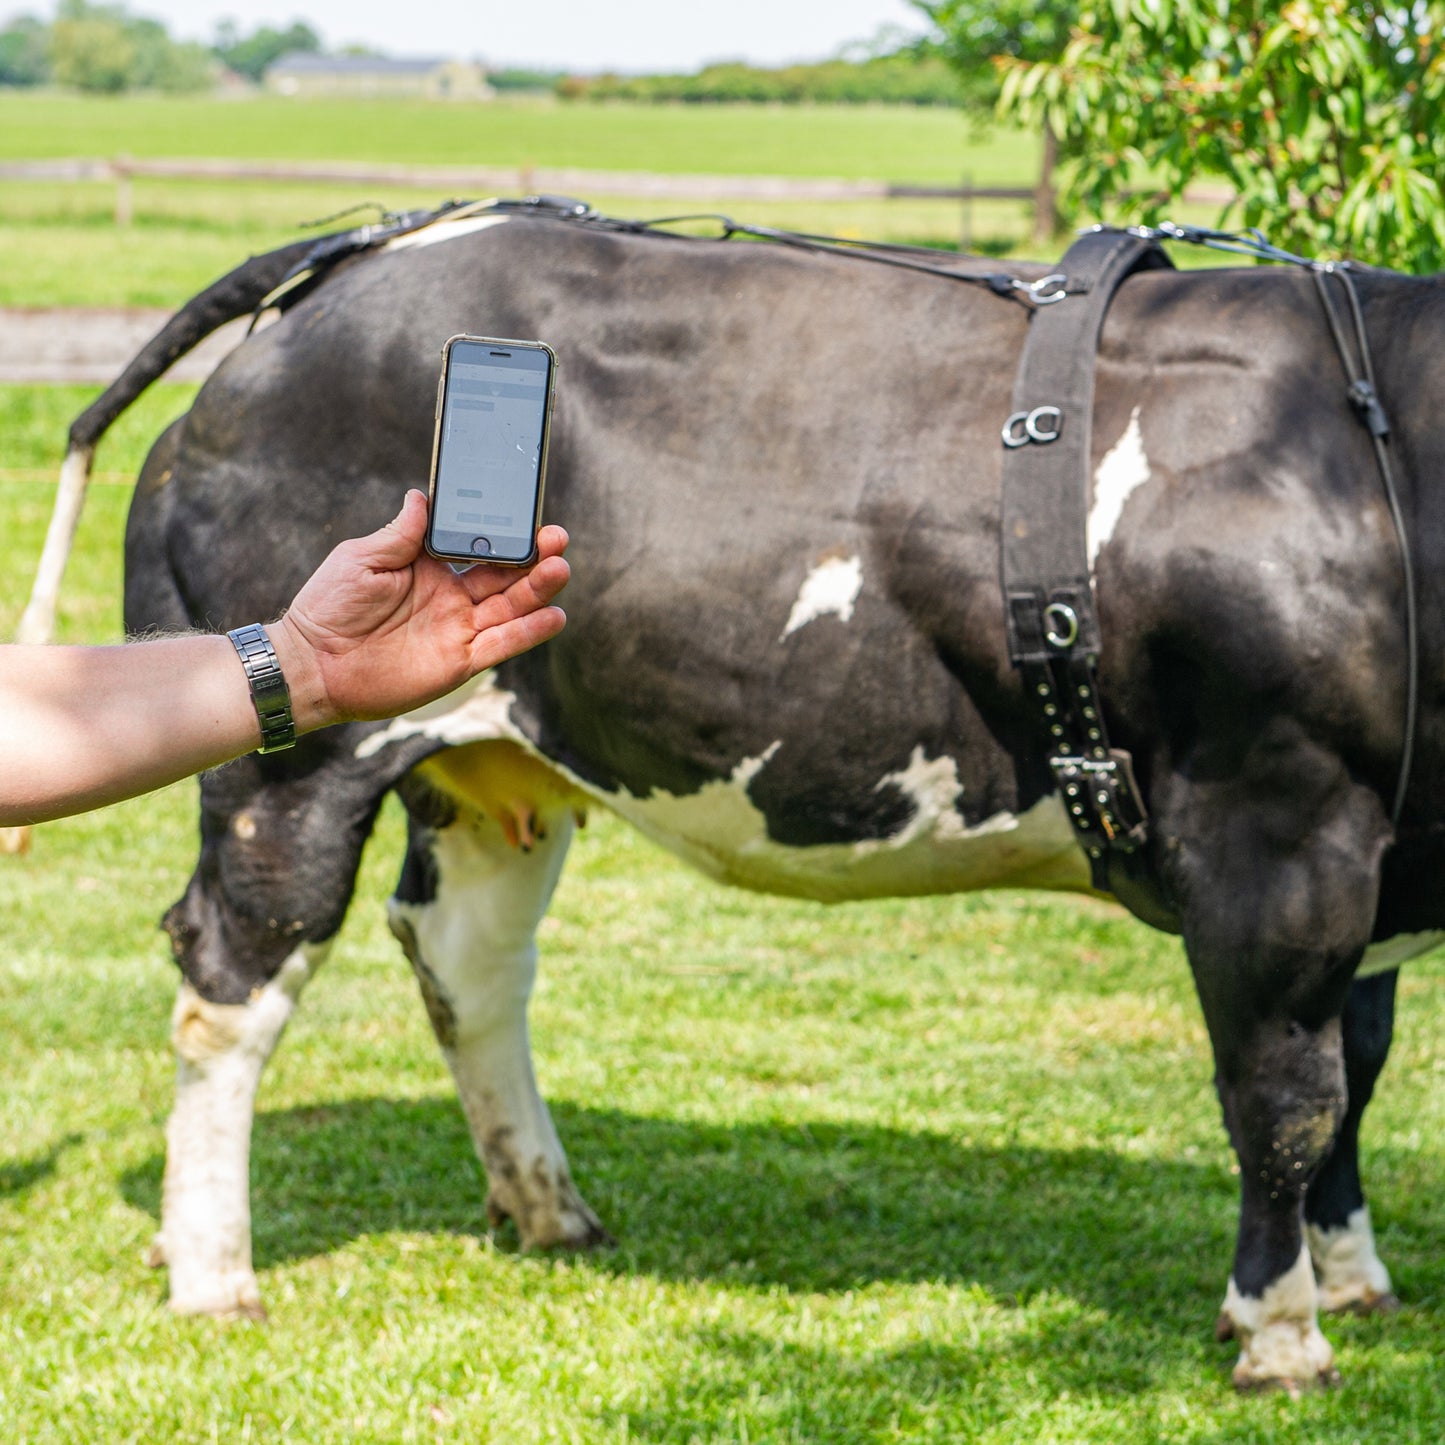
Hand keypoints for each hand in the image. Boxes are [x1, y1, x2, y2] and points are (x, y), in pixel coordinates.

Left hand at [272, 490, 568, 728]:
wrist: (312, 664)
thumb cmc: (328, 607)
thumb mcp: (361, 558)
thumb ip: (399, 534)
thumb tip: (421, 497)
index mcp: (429, 567)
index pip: (477, 547)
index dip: (503, 533)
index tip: (526, 516)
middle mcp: (451, 597)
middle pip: (504, 575)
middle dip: (533, 556)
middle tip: (556, 538)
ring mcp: (458, 629)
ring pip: (510, 606)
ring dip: (538, 589)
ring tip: (560, 569)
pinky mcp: (459, 661)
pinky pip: (502, 644)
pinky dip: (529, 632)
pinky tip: (554, 616)